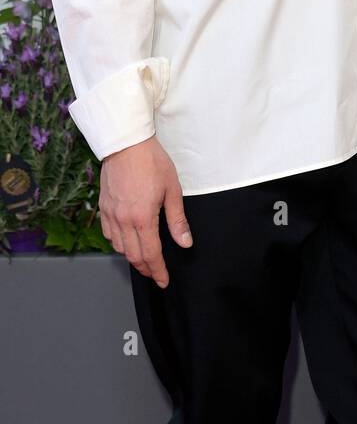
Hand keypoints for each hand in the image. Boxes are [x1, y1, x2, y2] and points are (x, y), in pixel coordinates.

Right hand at [99, 136, 191, 287]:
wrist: (126, 143)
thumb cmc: (151, 162)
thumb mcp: (172, 190)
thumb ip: (177, 220)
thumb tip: (185, 242)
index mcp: (142, 218)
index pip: (151, 254)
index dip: (158, 271)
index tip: (163, 280)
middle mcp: (123, 220)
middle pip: (133, 255)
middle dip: (146, 269)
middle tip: (155, 274)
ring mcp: (111, 214)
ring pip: (119, 247)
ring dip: (131, 257)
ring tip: (143, 260)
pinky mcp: (103, 206)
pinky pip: (108, 234)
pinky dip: (117, 243)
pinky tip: (125, 242)